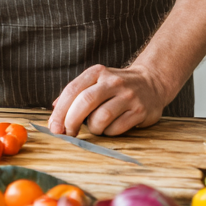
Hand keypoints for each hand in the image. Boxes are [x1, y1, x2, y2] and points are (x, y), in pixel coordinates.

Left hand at [49, 63, 170, 136]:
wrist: (152, 83)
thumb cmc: (116, 87)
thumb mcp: (96, 82)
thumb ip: (75, 94)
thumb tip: (54, 109)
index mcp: (97, 72)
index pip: (72, 90)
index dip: (60, 111)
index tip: (54, 127)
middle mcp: (113, 81)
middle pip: (85, 102)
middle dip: (72, 122)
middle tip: (68, 134)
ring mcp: (128, 95)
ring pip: (101, 118)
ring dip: (94, 129)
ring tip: (97, 127)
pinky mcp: (140, 110)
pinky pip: (116, 129)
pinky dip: (109, 132)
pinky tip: (112, 127)